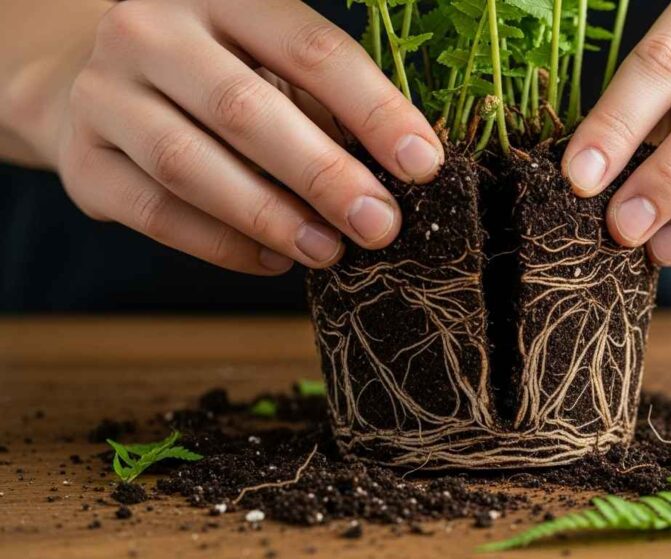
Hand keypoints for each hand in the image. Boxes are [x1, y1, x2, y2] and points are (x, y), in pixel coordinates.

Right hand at [37, 0, 443, 274]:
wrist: (89, 85)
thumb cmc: (216, 76)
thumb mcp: (271, 65)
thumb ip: (326, 107)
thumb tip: (400, 170)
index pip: (310, 48)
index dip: (374, 108)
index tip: (423, 163)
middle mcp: (153, 31)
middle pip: (245, 107)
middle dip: (324, 175)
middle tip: (380, 223)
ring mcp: (105, 94)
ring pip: (190, 164)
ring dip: (271, 217)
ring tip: (329, 251)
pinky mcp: (81, 163)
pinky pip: (157, 213)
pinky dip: (223, 245)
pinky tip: (274, 261)